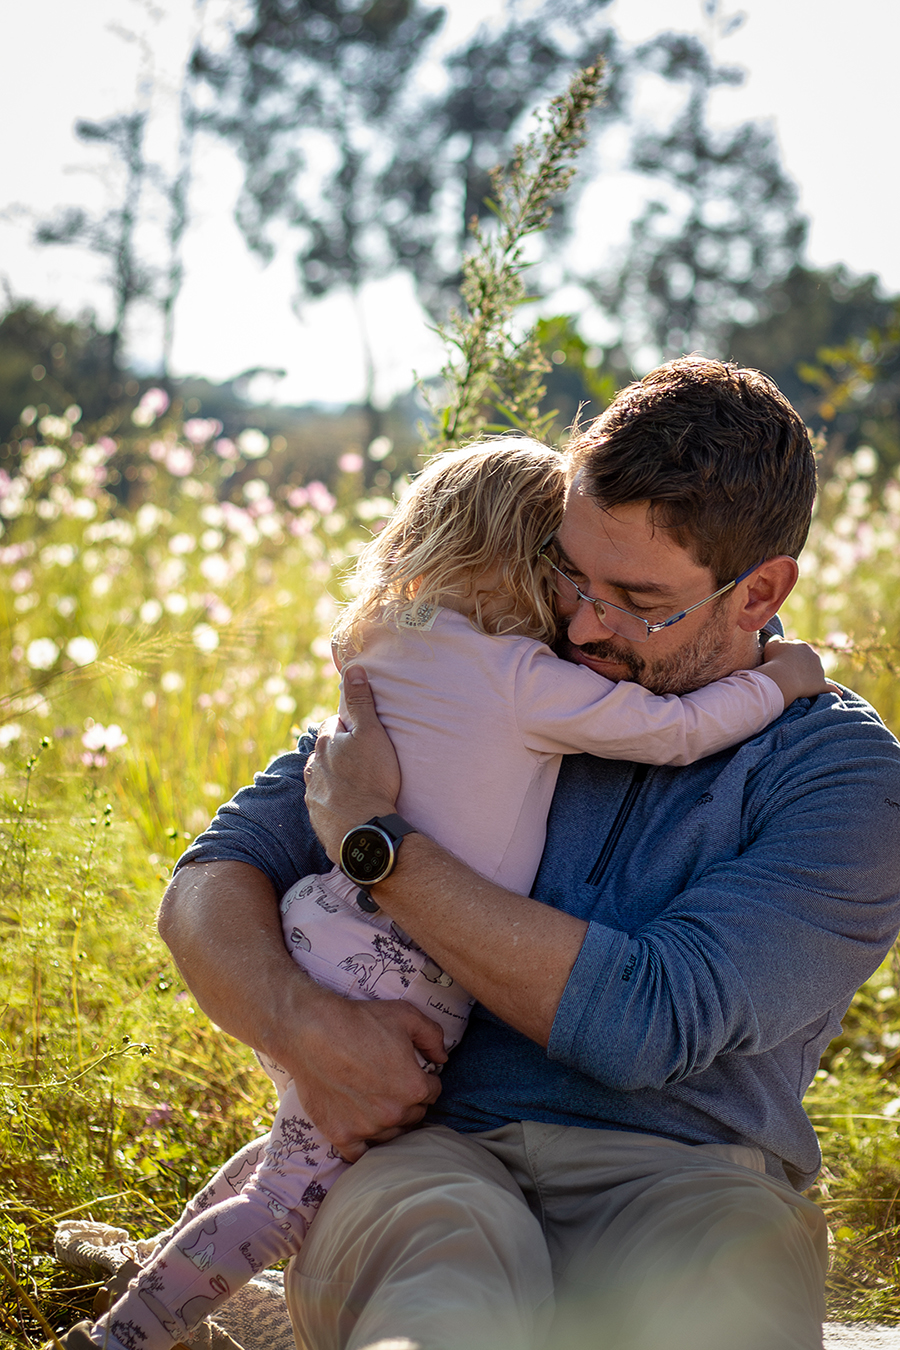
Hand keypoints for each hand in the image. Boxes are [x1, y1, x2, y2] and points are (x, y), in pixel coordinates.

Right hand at [269, 982, 446, 1160]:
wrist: (312, 1031)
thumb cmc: (360, 1021)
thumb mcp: (406, 1015)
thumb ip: (433, 1036)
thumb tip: (443, 1058)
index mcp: (414, 1087)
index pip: (433, 1092)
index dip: (426, 1079)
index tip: (413, 1072)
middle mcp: (394, 1113)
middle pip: (415, 1116)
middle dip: (410, 1101)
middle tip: (393, 1085)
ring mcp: (367, 1128)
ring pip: (392, 1135)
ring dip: (390, 1122)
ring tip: (377, 1103)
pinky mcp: (341, 1135)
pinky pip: (360, 1155)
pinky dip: (364, 1146)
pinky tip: (363, 1133)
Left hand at [304, 665, 400, 859]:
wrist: (363, 829)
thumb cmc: (372, 778)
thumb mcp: (371, 734)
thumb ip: (361, 702)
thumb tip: (353, 669)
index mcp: (325, 744)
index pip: (333, 726)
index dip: (350, 728)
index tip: (363, 736)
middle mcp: (312, 766)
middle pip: (325, 752)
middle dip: (340, 753)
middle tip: (364, 761)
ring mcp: (313, 793)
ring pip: (322, 777)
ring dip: (335, 777)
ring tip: (357, 785)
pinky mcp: (316, 817)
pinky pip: (324, 802)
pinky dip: (334, 801)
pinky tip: (349, 807)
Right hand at [761, 636, 838, 703]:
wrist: (782, 677)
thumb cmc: (775, 660)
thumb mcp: (772, 644)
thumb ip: (777, 639)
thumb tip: (780, 639)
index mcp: (802, 646)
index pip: (797, 649)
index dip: (788, 655)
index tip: (781, 662)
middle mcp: (813, 656)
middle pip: (807, 660)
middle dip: (800, 665)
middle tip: (788, 672)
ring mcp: (819, 670)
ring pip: (816, 672)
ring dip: (809, 676)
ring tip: (797, 683)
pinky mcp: (821, 684)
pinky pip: (830, 688)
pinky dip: (833, 690)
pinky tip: (838, 694)